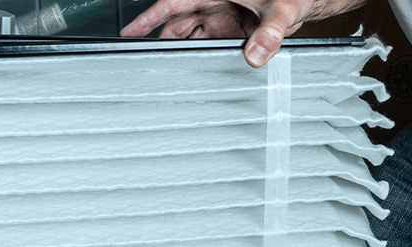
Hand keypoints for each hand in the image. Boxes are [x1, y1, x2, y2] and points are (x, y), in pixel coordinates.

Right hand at [120, 0, 311, 67]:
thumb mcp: (282, 9)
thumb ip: (270, 33)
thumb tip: (256, 54)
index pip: (173, 4)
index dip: (149, 17)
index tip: (129, 32)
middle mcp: (217, 3)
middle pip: (179, 24)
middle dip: (163, 42)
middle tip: (147, 65)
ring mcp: (225, 17)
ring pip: (194, 36)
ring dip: (184, 53)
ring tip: (169, 75)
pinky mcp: (236, 30)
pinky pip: (212, 45)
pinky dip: (204, 58)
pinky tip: (199, 74)